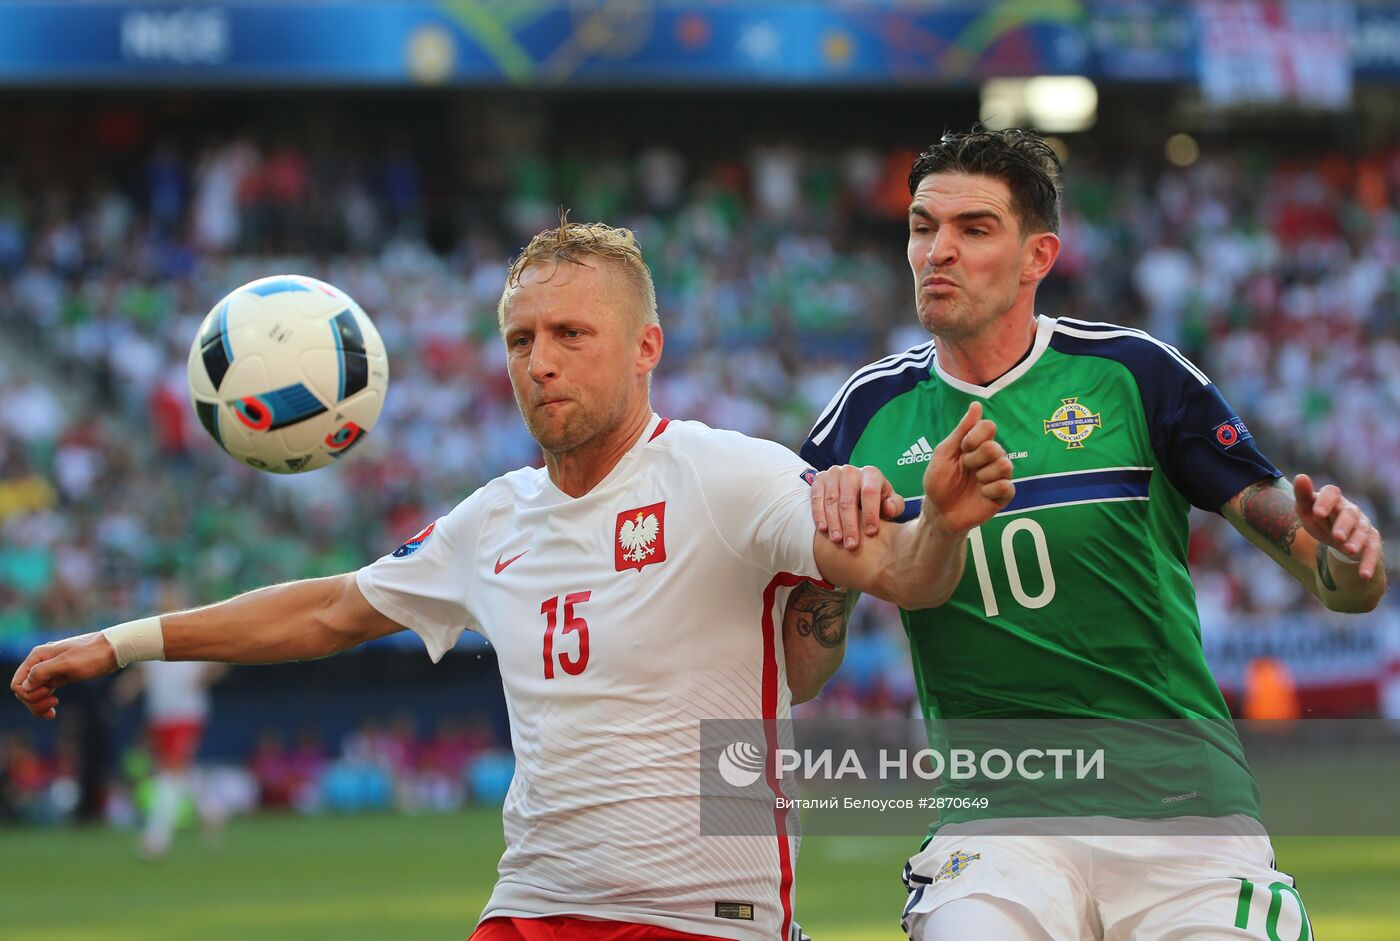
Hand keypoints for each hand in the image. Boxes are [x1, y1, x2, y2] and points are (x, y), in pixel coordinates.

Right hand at [10, 632, 119, 719]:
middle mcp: (41, 662)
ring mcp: (51, 670)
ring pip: (34, 692)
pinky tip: (53, 710)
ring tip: (52, 712)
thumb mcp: (67, 663)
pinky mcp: (61, 676)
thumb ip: (42, 672)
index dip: (28, 694)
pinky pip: (45, 692)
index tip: (47, 693)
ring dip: (38, 705)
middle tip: (53, 704)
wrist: (114, 650)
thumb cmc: (92, 655)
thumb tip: (24, 686)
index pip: (18, 682)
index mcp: (38, 656)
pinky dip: (46, 702)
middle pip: (24, 689)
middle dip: (33, 701)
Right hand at [810, 464, 905, 548]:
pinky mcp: (819, 479)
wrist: (854, 487)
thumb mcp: (888, 501)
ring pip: (832, 501)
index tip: (870, 533)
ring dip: (834, 522)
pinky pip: (817, 498)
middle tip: (851, 545)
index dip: (870, 513)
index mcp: (871, 474)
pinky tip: (823, 529)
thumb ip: (894, 506)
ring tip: (837, 540)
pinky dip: (819, 515)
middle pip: (848, 499)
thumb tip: (888, 509)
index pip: (870, 492)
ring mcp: (833, 473)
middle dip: (850, 525)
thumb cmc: (875, 499)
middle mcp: (851, 471)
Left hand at [923, 401, 1014, 533]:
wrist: (938, 511)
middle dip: (974, 459)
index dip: (974, 437)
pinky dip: (990, 490)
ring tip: (974, 482)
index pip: (989, 427)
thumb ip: (961, 430)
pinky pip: (1007, 486)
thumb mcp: (944, 453)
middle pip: (995, 447)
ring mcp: (999, 476)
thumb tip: (976, 404)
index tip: (962, 448)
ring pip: (1004, 465)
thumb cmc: (939, 481)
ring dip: (982, 475)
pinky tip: (982, 494)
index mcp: (978, 445)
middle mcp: (992, 458)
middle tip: (965, 468)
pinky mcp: (1003, 496)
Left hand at [1294, 474, 1382, 579]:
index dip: (1324, 502)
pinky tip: (1363, 575)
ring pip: (1362, 531)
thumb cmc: (1319, 520)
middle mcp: (1350, 510)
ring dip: (1356, 541)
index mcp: (1333, 499)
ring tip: (1349, 550)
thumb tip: (1301, 476)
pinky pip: (1373, 550)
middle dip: (1343, 525)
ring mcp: (1362, 525)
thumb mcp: (1306, 510)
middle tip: (1335, 537)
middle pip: (1349, 515)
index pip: (1331, 493)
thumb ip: (1303, 496)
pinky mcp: (1371, 541)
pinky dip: (1368, 562)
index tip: (1316, 513)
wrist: (1337, 536)